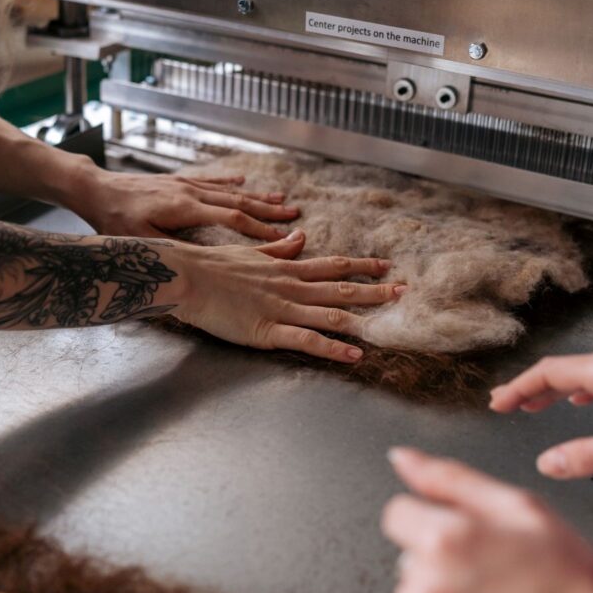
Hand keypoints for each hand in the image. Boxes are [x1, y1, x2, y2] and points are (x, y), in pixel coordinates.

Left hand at [71, 166, 299, 240]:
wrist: (94, 189)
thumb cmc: (113, 220)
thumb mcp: (142, 242)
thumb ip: (175, 250)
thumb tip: (208, 261)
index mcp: (185, 208)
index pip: (232, 218)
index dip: (258, 229)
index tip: (281, 237)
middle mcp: (190, 192)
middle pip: (239, 201)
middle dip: (268, 210)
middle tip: (294, 215)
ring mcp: (185, 184)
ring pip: (229, 190)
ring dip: (257, 196)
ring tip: (281, 199)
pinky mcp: (177, 181)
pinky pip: (211, 181)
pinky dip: (231, 182)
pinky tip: (244, 180)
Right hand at [163, 230, 405, 362]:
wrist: (188, 276)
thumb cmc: (212, 265)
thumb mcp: (251, 251)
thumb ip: (278, 248)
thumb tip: (300, 237)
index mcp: (285, 268)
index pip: (332, 265)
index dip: (362, 266)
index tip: (386, 266)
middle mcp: (291, 286)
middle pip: (341, 287)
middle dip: (375, 290)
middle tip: (405, 291)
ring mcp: (282, 308)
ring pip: (331, 312)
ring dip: (364, 317)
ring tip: (391, 321)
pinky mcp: (269, 331)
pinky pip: (308, 340)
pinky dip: (333, 348)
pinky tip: (354, 355)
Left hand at [382, 448, 592, 592]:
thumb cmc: (573, 582)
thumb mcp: (521, 509)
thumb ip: (450, 479)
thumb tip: (402, 458)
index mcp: (445, 541)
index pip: (398, 514)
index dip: (433, 520)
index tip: (466, 538)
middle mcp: (427, 590)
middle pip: (409, 560)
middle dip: (442, 563)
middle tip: (497, 576)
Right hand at [490, 347, 592, 477]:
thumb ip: (591, 456)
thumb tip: (550, 462)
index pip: (551, 373)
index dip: (520, 388)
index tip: (499, 402)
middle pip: (566, 369)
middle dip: (533, 387)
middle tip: (509, 403)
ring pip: (589, 372)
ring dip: (559, 388)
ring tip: (540, 404)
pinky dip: (587, 389)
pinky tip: (592, 402)